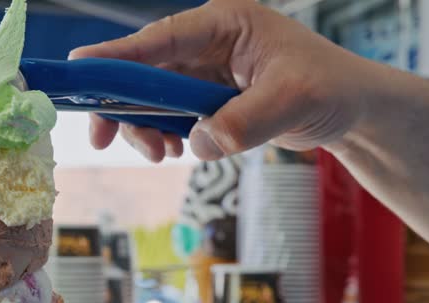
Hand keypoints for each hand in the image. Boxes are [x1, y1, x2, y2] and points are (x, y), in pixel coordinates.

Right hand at [69, 0, 381, 161]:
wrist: (347, 109)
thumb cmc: (330, 87)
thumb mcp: (293, 99)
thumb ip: (246, 121)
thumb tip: (200, 142)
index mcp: (225, 23)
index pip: (161, 38)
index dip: (118, 55)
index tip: (80, 70)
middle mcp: (207, 44)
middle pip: (143, 72)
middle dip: (123, 107)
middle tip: (107, 141)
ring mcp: (203, 72)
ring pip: (149, 99)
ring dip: (144, 128)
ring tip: (163, 153)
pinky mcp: (206, 99)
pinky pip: (169, 117)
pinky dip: (165, 136)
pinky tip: (178, 149)